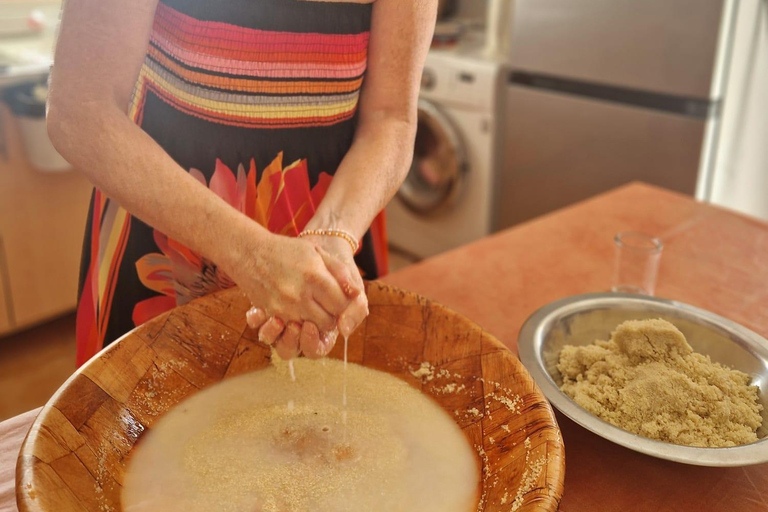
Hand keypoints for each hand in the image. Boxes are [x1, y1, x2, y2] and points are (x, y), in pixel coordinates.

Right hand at [228, 232, 357, 351]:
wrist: (250, 253)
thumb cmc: (288, 250)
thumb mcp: (318, 252)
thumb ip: (340, 272)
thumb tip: (356, 294)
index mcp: (315, 276)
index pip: (342, 305)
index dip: (345, 304)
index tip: (341, 298)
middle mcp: (301, 294)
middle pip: (329, 320)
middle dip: (333, 315)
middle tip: (329, 304)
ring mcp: (285, 307)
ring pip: (313, 327)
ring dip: (318, 320)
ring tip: (315, 304)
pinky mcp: (273, 314)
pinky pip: (295, 326)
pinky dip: (301, 320)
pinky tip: (300, 307)